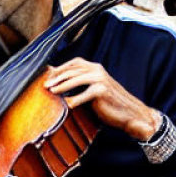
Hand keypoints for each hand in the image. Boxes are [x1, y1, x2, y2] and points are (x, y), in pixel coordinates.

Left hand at [45, 58, 161, 140]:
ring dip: (62, 85)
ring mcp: (101, 79)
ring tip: (52, 91)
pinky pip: (84, 95)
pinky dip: (74, 100)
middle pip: (72, 70)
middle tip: (45, 85)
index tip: (47, 76)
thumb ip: (79, 84)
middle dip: (57, 77)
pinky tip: (67, 106)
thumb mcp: (93, 90)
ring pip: (76, 79)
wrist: (130, 113)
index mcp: (95, 68)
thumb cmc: (109, 103)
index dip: (59, 69)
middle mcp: (97, 70)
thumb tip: (57, 83)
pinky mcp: (103, 91)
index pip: (73, 63)